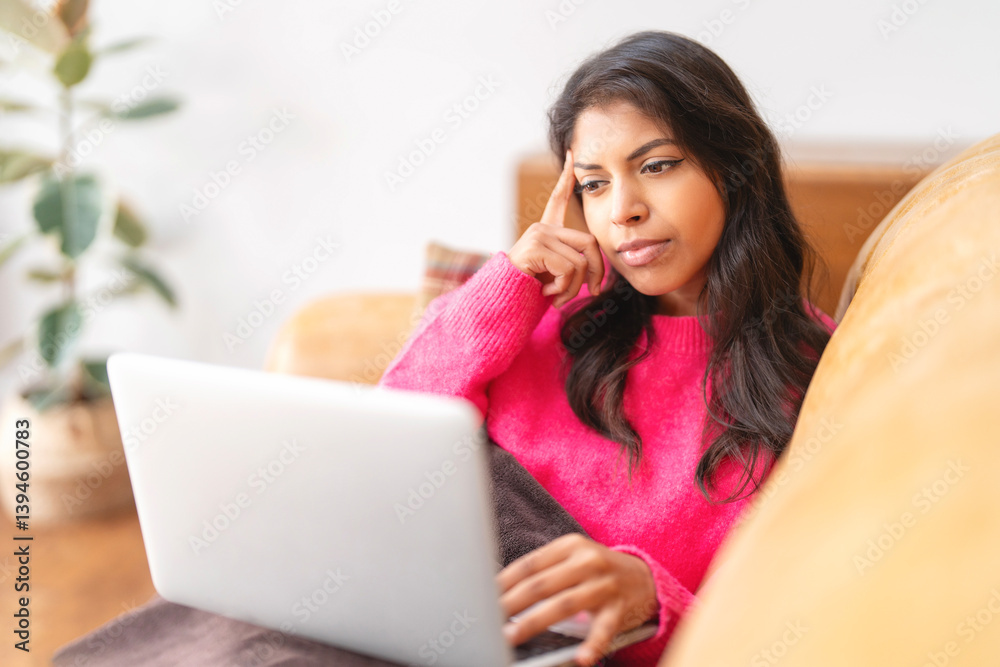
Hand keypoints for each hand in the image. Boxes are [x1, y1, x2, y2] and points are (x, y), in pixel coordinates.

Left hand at [496, 533, 659, 666]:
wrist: (644, 577)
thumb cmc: (597, 568)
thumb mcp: (572, 557)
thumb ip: (544, 569)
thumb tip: (501, 588)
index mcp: (571, 546)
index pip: (530, 563)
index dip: (505, 580)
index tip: (485, 595)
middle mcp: (588, 561)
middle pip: (542, 584)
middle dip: (512, 602)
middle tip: (490, 617)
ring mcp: (604, 585)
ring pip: (564, 605)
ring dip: (534, 622)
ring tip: (512, 635)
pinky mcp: (619, 609)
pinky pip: (603, 629)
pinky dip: (592, 645)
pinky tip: (581, 657)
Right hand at [508, 149, 604, 307]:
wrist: (505, 300)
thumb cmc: (531, 290)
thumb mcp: (557, 274)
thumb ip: (575, 265)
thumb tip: (597, 278)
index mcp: (546, 231)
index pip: (557, 198)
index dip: (565, 178)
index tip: (571, 155)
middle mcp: (542, 228)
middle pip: (589, 242)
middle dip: (597, 271)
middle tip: (594, 291)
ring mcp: (537, 236)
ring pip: (580, 261)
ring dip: (575, 287)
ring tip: (559, 296)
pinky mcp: (534, 248)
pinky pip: (568, 269)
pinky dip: (564, 288)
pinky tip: (548, 292)